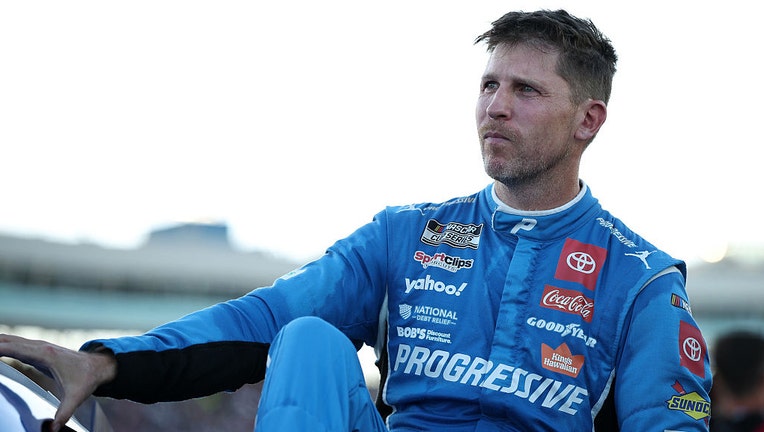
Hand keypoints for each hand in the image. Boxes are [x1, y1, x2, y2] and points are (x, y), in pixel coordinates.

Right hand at [0, 334, 116, 431]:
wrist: (98, 366)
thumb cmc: (86, 380)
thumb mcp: (76, 398)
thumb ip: (63, 414)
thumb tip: (52, 429)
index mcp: (44, 355)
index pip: (12, 348)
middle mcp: (39, 346)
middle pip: (6, 340)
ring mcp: (38, 345)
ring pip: (9, 339)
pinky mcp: (38, 349)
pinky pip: (14, 343)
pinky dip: (1, 343)